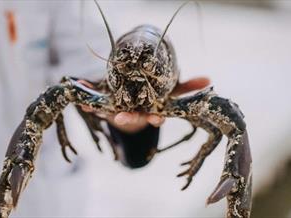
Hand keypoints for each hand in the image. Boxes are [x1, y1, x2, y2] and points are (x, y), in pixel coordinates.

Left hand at [79, 77, 209, 132]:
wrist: (136, 106)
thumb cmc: (155, 99)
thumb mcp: (171, 93)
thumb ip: (186, 87)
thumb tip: (209, 79)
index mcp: (149, 111)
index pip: (154, 116)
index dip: (155, 118)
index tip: (157, 118)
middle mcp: (134, 112)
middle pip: (132, 116)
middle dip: (128, 117)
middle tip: (123, 117)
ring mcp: (120, 110)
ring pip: (112, 111)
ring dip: (102, 109)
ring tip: (93, 106)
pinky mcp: (108, 106)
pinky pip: (97, 103)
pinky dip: (89, 99)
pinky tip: (81, 92)